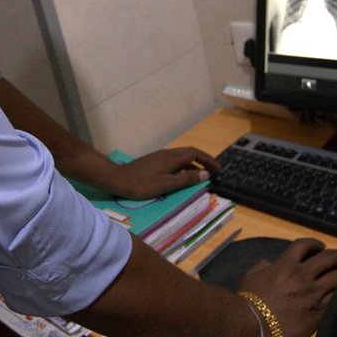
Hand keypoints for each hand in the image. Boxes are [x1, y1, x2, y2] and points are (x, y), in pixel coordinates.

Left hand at [103, 146, 218, 198]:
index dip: (208, 159)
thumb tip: (205, 174)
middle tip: (213, 170)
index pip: (195, 153)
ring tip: (202, 174)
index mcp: (171, 158)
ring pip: (181, 157)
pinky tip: (183, 176)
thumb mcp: (166, 184)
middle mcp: (167, 153)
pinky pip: (174, 161)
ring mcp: (160, 156)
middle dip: (203, 160)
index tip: (218, 168)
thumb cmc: (142, 184)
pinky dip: (184, 166)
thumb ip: (186, 179)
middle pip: (189, 152)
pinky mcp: (154, 161)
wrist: (118, 179)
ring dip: (194, 163)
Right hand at [237, 238, 336, 336]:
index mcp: (286, 264)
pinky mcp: (318, 312)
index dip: (315, 243)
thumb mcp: (251, 275)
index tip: (320, 246)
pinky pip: (335, 300)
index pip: (305, 245)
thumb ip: (264, 266)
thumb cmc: (247, 300)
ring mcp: (313, 294)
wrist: (252, 325)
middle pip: (329, 259)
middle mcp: (303, 276)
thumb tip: (271, 263)